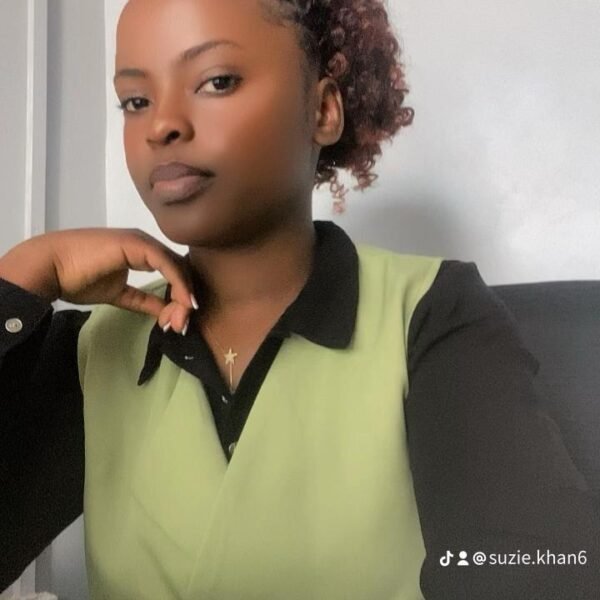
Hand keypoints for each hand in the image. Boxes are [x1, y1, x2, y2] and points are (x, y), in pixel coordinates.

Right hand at [0, 228, 196, 333]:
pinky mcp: (137, 244)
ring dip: (183, 296)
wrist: (51, 267)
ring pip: (177, 267)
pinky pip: (167, 264)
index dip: (181, 296)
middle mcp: (146, 244)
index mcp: (142, 252)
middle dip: (185, 299)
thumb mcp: (120, 295)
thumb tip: (166, 313)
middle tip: (182, 325)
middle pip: (179, 270)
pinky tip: (182, 302)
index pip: (173, 272)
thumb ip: (144, 301)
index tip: (181, 321)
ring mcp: (142, 242)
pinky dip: (178, 284)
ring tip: (181, 319)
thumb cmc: (78, 279)